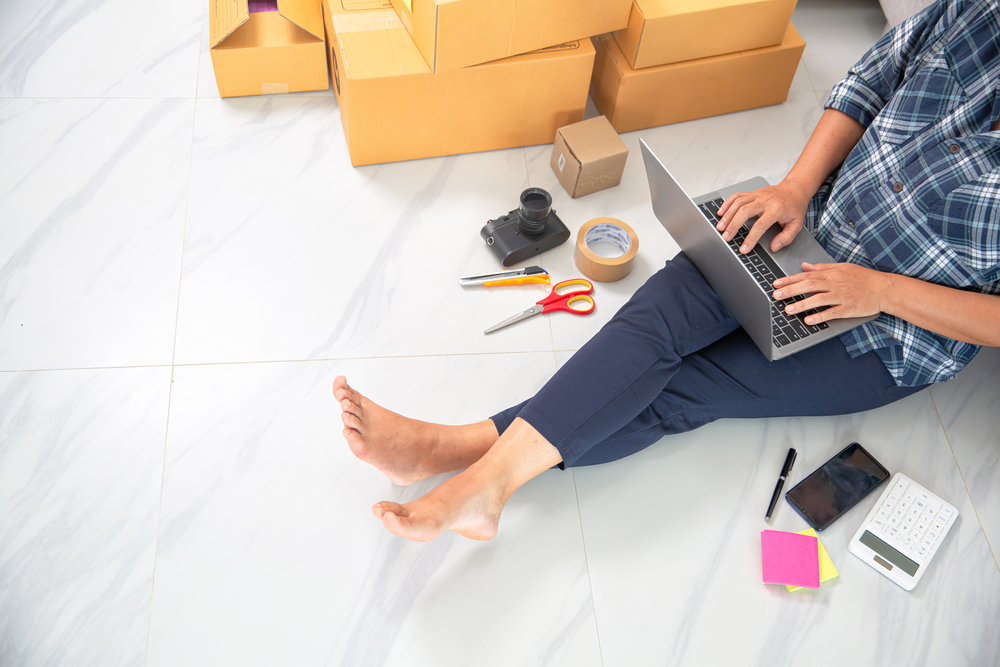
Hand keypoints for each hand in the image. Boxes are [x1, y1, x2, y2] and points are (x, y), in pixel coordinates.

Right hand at [716, 181, 810, 253]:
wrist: (795, 189)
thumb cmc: (795, 207)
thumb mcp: (797, 224)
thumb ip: (786, 238)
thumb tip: (774, 247)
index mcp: (777, 209)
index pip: (760, 225)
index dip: (751, 238)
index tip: (744, 248)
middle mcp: (765, 200)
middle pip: (744, 211)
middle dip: (733, 225)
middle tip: (726, 237)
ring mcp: (757, 195)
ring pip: (738, 203)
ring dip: (727, 215)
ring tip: (721, 227)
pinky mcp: (752, 192)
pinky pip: (737, 196)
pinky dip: (727, 204)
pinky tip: (721, 212)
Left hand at [772, 262, 889, 324]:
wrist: (885, 289)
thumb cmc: (864, 278)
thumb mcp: (843, 267)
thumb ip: (823, 268)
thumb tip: (805, 266)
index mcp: (832, 274)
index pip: (807, 276)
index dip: (790, 280)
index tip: (776, 284)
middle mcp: (835, 284)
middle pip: (809, 286)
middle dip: (791, 290)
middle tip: (776, 295)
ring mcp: (842, 297)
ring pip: (819, 299)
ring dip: (802, 305)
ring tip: (788, 309)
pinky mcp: (848, 309)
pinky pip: (832, 313)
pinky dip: (820, 316)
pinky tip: (808, 320)